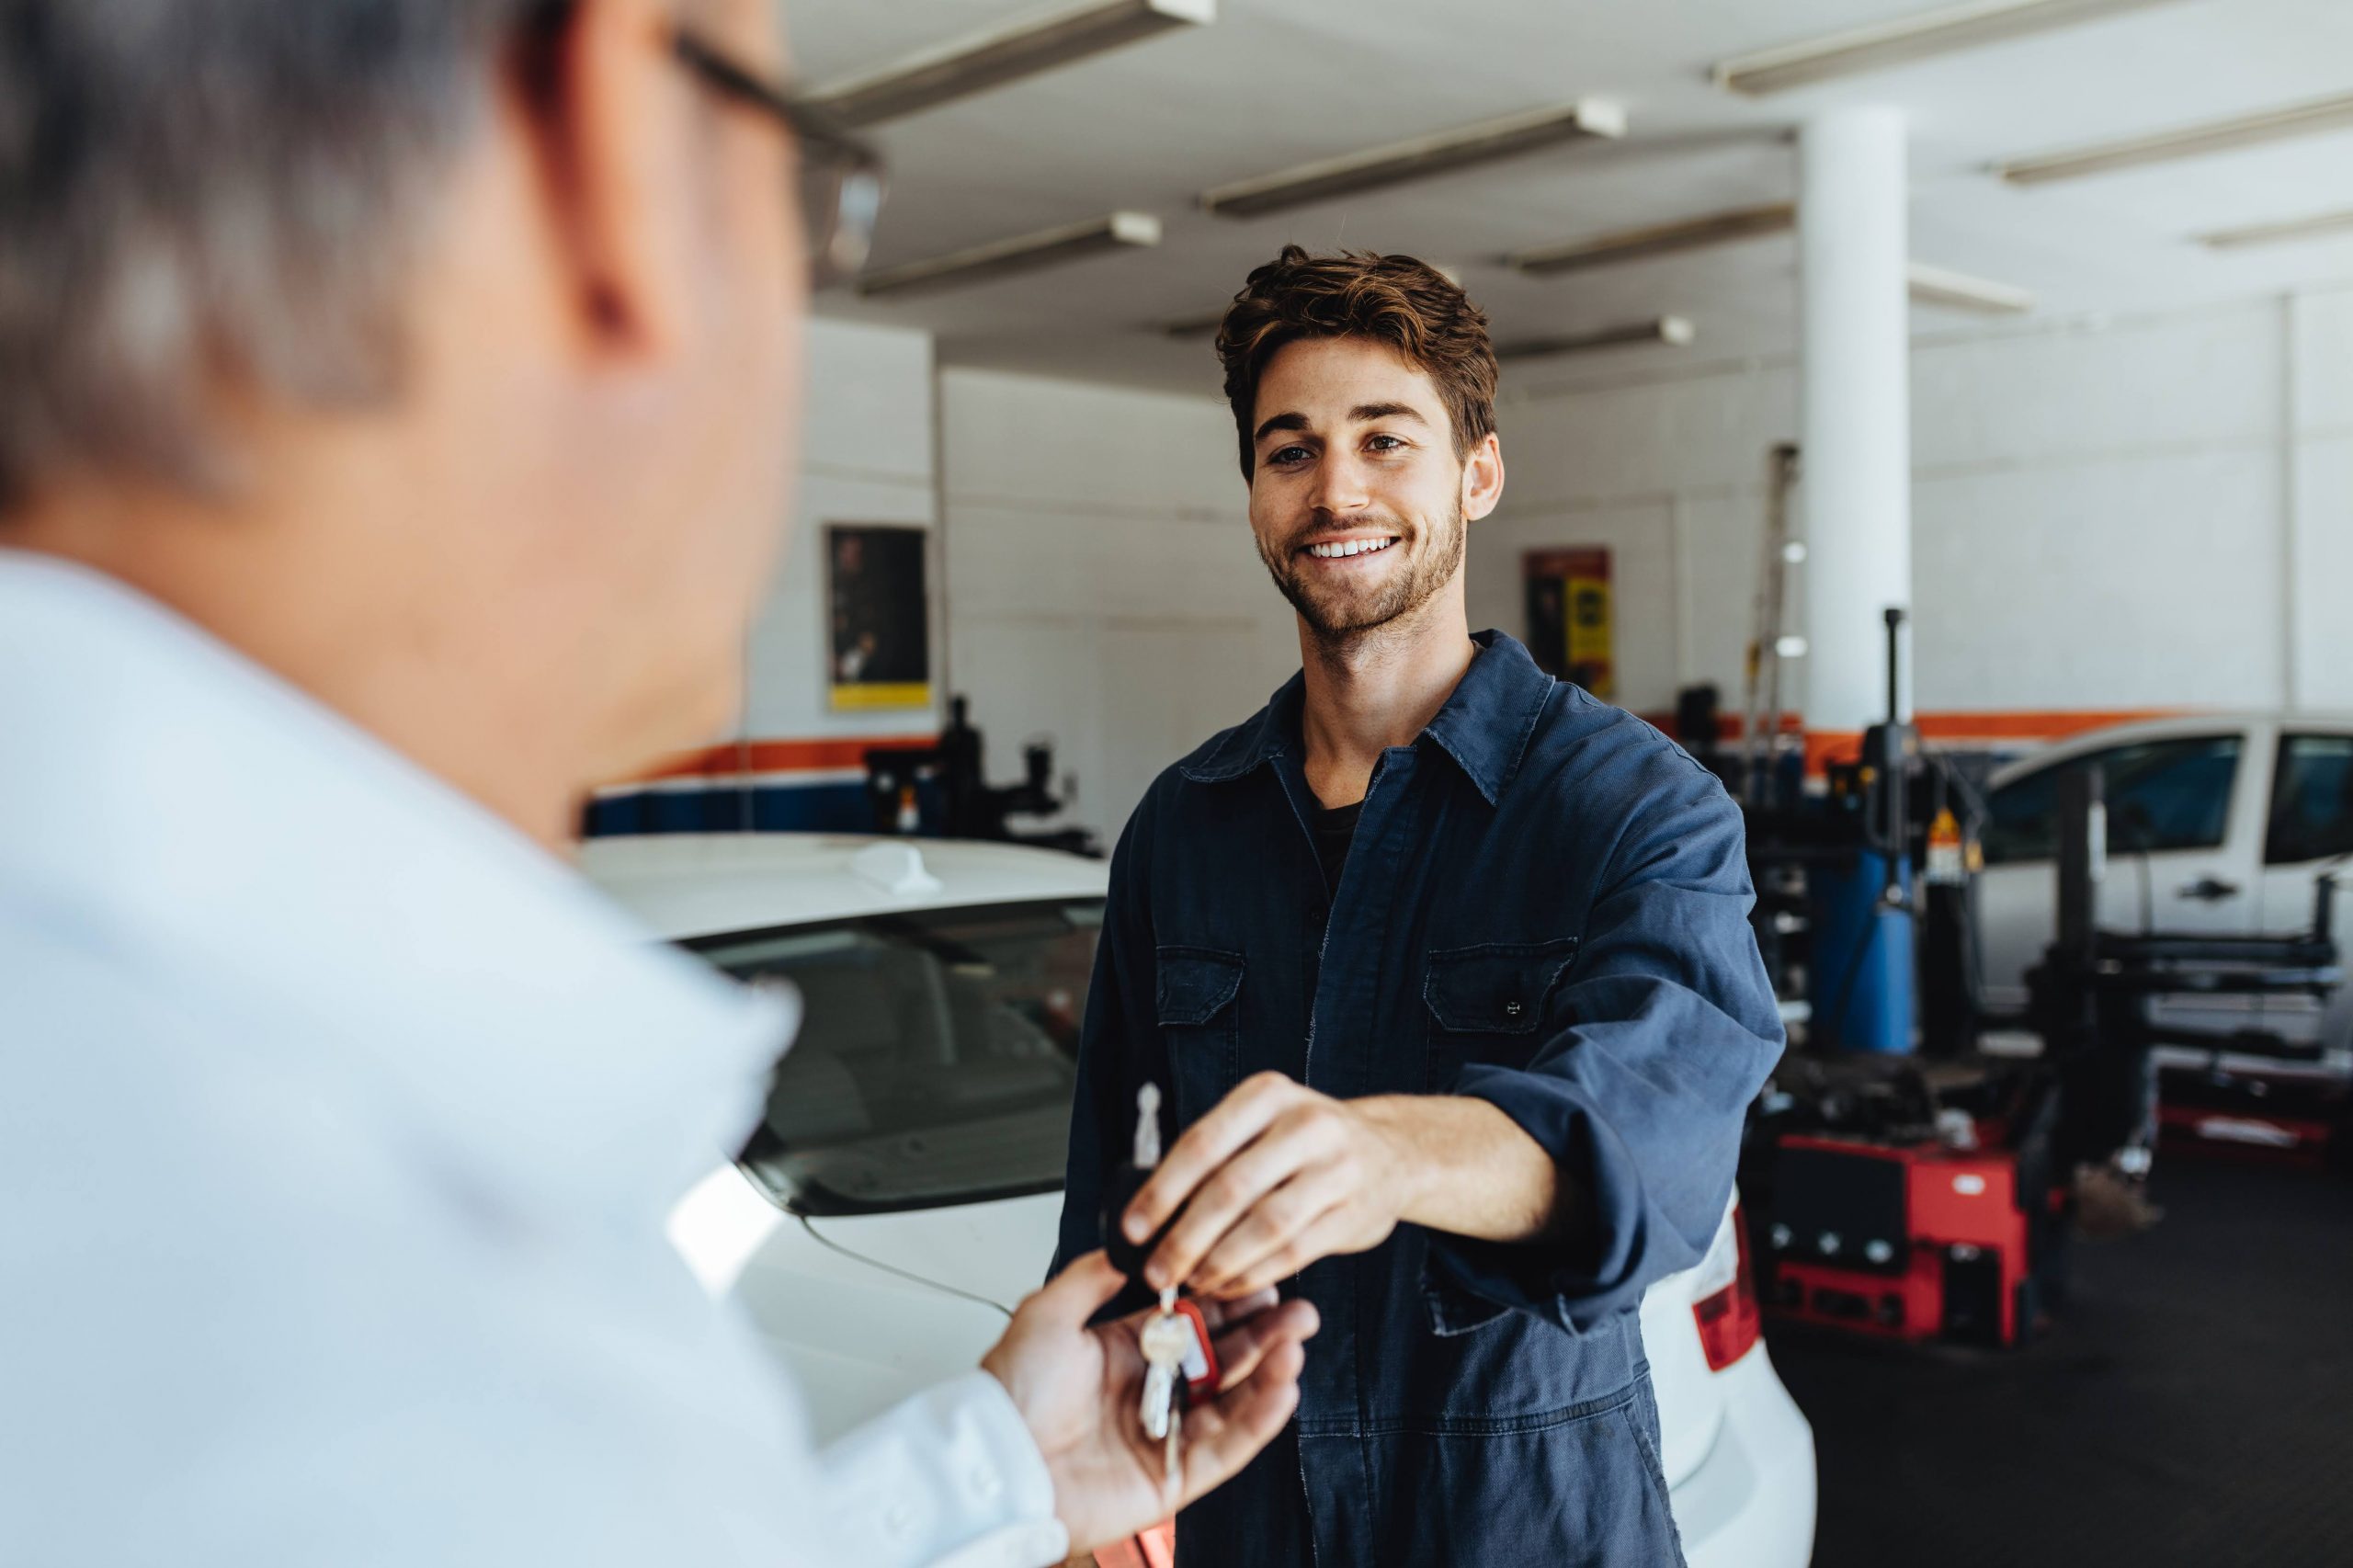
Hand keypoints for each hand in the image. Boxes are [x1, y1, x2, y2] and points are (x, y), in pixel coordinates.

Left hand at [982, 1250, 1318, 1553]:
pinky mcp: (1173, 1478)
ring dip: (1269, 1371)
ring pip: (1233, 1402)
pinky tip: (1283, 1387)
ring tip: (1295, 1341)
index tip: (1261, 1280)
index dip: (1229, 1304)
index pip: (1192, 1324)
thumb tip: (1127, 1242)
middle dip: (1263, 1333)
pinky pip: (1228, 1448)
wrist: (997, 1461)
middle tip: (1298, 1310)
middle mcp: (1149, 1393)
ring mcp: (1164, 1436)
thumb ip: (1093, 1275)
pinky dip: (1260, 1419)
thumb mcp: (1048, 1312)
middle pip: (1222, 1360)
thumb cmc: (1010, 1395)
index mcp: (1122, 1354)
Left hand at [1123, 1072, 1414, 1300]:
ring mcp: (1335, 1168)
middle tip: (1156, 1273)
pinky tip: (1228, 1286)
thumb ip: (1215, 1156)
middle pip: (1230, 1189)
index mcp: (1267, 1095)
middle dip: (1184, 1238)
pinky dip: (1253, 1274)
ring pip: (1263, 1226)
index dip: (1162, 1191)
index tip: (1132, 1229)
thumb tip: (1149, 1211)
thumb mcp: (1263, 1121)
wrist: (1393, 1152)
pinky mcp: (1353, 1213)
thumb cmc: (1306, 1142)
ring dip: (1219, 1262)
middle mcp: (1305, 1125)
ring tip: (1190, 1283)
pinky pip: (1293, 1253)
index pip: (1201, 1144)